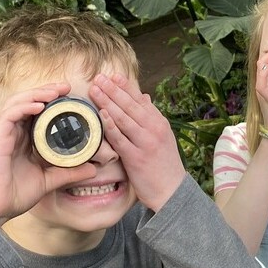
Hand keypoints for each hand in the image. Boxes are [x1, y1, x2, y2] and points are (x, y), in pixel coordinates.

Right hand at [0, 83, 97, 226]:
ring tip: (55, 92)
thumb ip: (69, 172)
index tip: (70, 95)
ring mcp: (4, 134)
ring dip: (36, 94)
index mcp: (24, 138)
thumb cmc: (16, 195)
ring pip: (17, 102)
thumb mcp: (50, 180)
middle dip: (46, 90)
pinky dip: (24, 107)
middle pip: (27, 100)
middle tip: (66, 87)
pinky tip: (39, 106)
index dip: (50, 99)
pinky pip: (9, 115)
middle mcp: (14, 132)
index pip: (36, 110)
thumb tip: (93, 168)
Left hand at [89, 72, 184, 210]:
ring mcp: (145, 143)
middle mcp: (154, 129)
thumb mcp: (163, 136)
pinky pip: (120, 139)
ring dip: (107, 102)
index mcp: (159, 122)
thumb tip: (144, 97)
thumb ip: (151, 117)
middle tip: (99, 78)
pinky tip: (101, 115)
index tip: (112, 76)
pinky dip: (110, 125)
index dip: (125, 86)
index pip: (140, 100)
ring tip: (94, 90)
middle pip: (130, 105)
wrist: (172, 191)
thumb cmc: (164, 165)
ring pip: (123, 118)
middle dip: (112, 90)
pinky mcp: (136, 158)